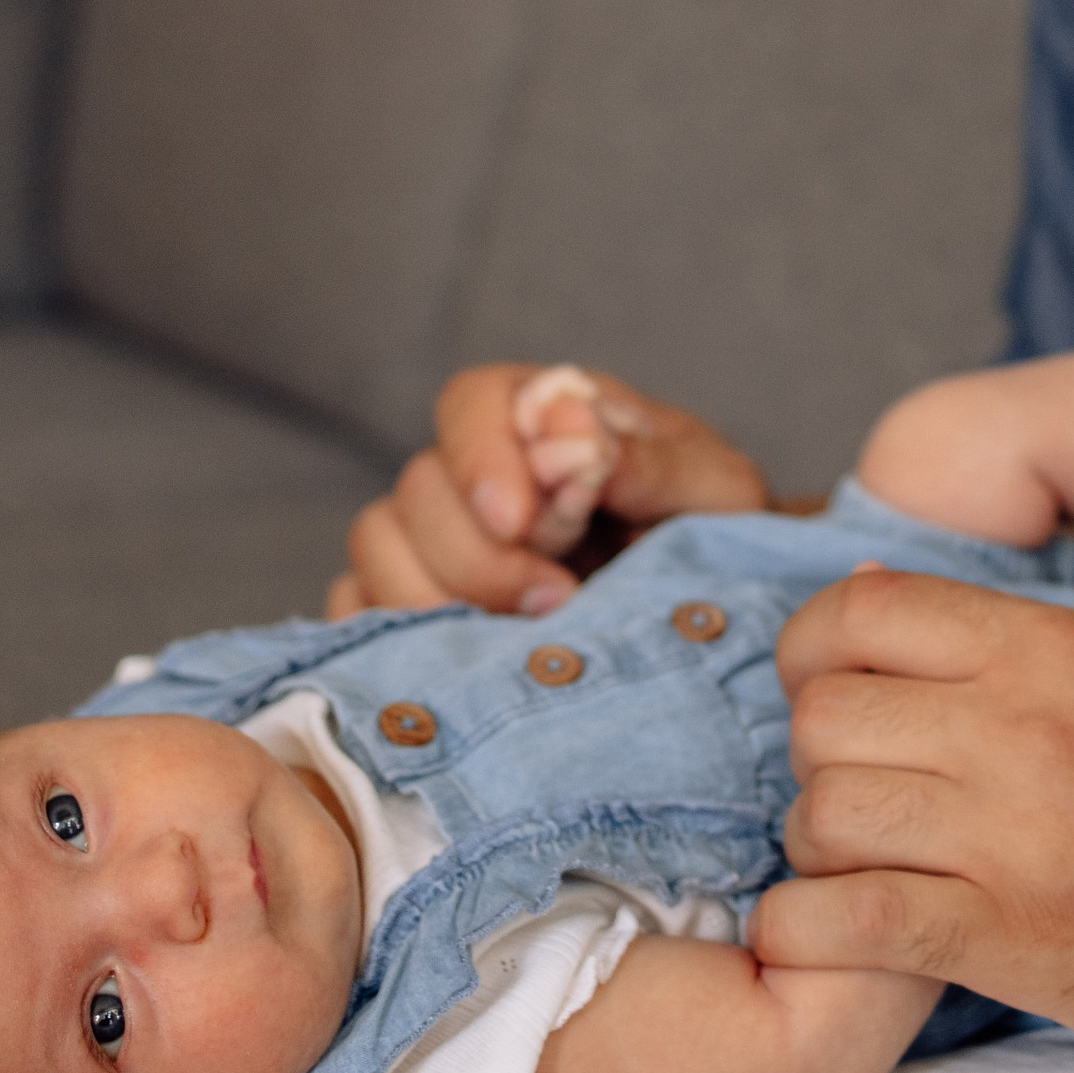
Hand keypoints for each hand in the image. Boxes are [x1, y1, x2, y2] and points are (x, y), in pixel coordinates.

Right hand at [330, 370, 771, 618]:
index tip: (520, 521)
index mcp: (541, 413)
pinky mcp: (414, 602)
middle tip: (555, 599)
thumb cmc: (712, 526)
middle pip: (417, 489)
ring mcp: (436, 537)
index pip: (473, 404)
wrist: (714, 604)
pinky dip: (395, 639)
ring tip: (523, 639)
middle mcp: (476, 468)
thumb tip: (574, 443)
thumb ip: (652, 461)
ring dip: (436, 601)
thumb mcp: (714, 489)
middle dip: (477, 556)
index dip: (482, 457)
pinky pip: (359, 610)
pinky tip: (467, 668)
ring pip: (378, 548)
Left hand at [754, 570, 1073, 1050]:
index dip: (814, 658)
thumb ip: (1006, 642)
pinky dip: (811, 932)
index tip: (833, 699)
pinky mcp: (1018, 942)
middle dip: (818, 764)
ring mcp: (1020, 837)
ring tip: (864, 872)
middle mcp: (1027, 727)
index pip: (858, 614)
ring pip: (823, 816)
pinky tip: (836, 937)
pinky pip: (850, 921)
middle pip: (823, 719)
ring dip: (818, 855)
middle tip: (859, 799)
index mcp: (1053, 648)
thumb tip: (866, 594)